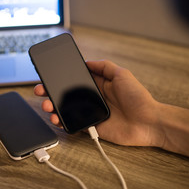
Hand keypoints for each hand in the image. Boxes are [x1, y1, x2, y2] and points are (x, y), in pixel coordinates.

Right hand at [34, 60, 163, 146]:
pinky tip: (56, 119)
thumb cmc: (138, 97)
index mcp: (98, 84)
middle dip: (51, 92)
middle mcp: (92, 98)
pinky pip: (73, 125)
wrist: (148, 122)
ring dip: (53, 107)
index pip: (75, 79)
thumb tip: (87, 61)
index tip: (48, 75)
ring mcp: (90, 113)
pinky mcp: (91, 127)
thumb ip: (104, 66)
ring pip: (66, 110)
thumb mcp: (122, 74)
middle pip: (66, 94)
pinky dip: (62, 123)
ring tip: (47, 106)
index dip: (61, 78)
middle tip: (41, 91)